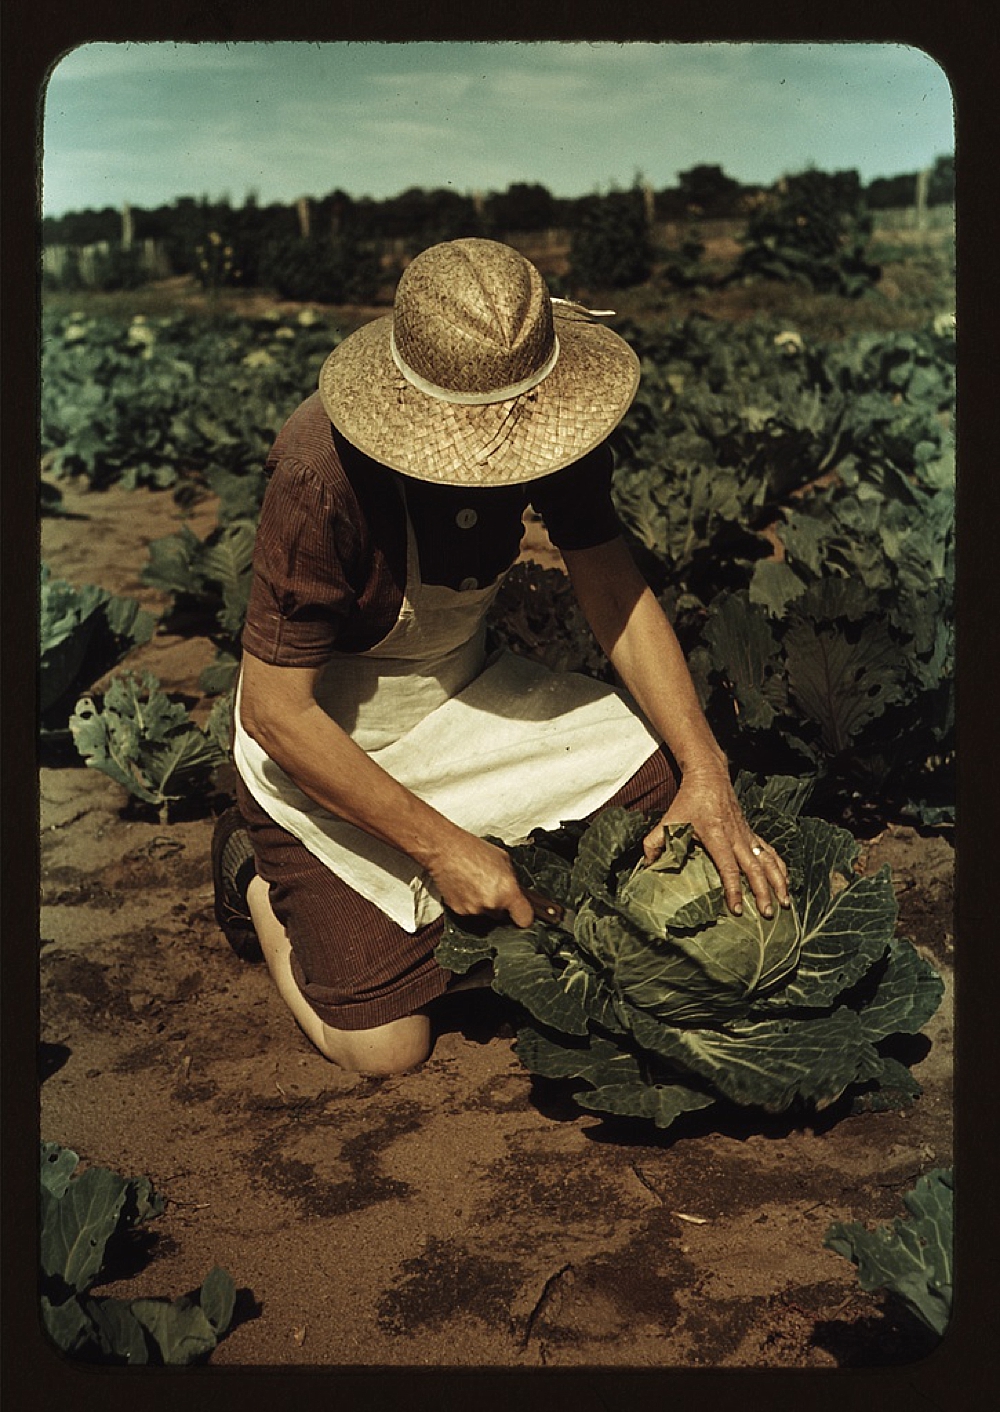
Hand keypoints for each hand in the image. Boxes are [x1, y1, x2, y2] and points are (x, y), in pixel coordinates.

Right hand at [427, 831, 534, 927]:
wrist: (445, 850)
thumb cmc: (473, 850)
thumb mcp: (503, 860)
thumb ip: (512, 880)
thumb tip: (516, 891)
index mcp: (507, 891)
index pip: (524, 919)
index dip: (524, 916)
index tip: (522, 912)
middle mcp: (491, 904)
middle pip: (502, 916)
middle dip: (500, 905)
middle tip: (492, 887)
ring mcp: (474, 910)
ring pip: (485, 913)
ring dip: (483, 903)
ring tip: (475, 883)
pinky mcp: (459, 911)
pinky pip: (470, 911)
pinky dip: (469, 902)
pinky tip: (466, 887)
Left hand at [642, 764, 789, 917]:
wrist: (709, 776)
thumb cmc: (687, 801)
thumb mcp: (668, 820)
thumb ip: (655, 842)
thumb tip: (645, 866)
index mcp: (716, 836)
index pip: (728, 867)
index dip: (733, 888)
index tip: (737, 909)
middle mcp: (736, 837)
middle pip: (754, 868)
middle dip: (763, 892)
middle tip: (767, 914)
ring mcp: (747, 835)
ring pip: (768, 861)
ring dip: (778, 882)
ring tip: (786, 903)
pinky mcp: (752, 833)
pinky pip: (770, 852)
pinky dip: (780, 867)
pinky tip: (786, 883)